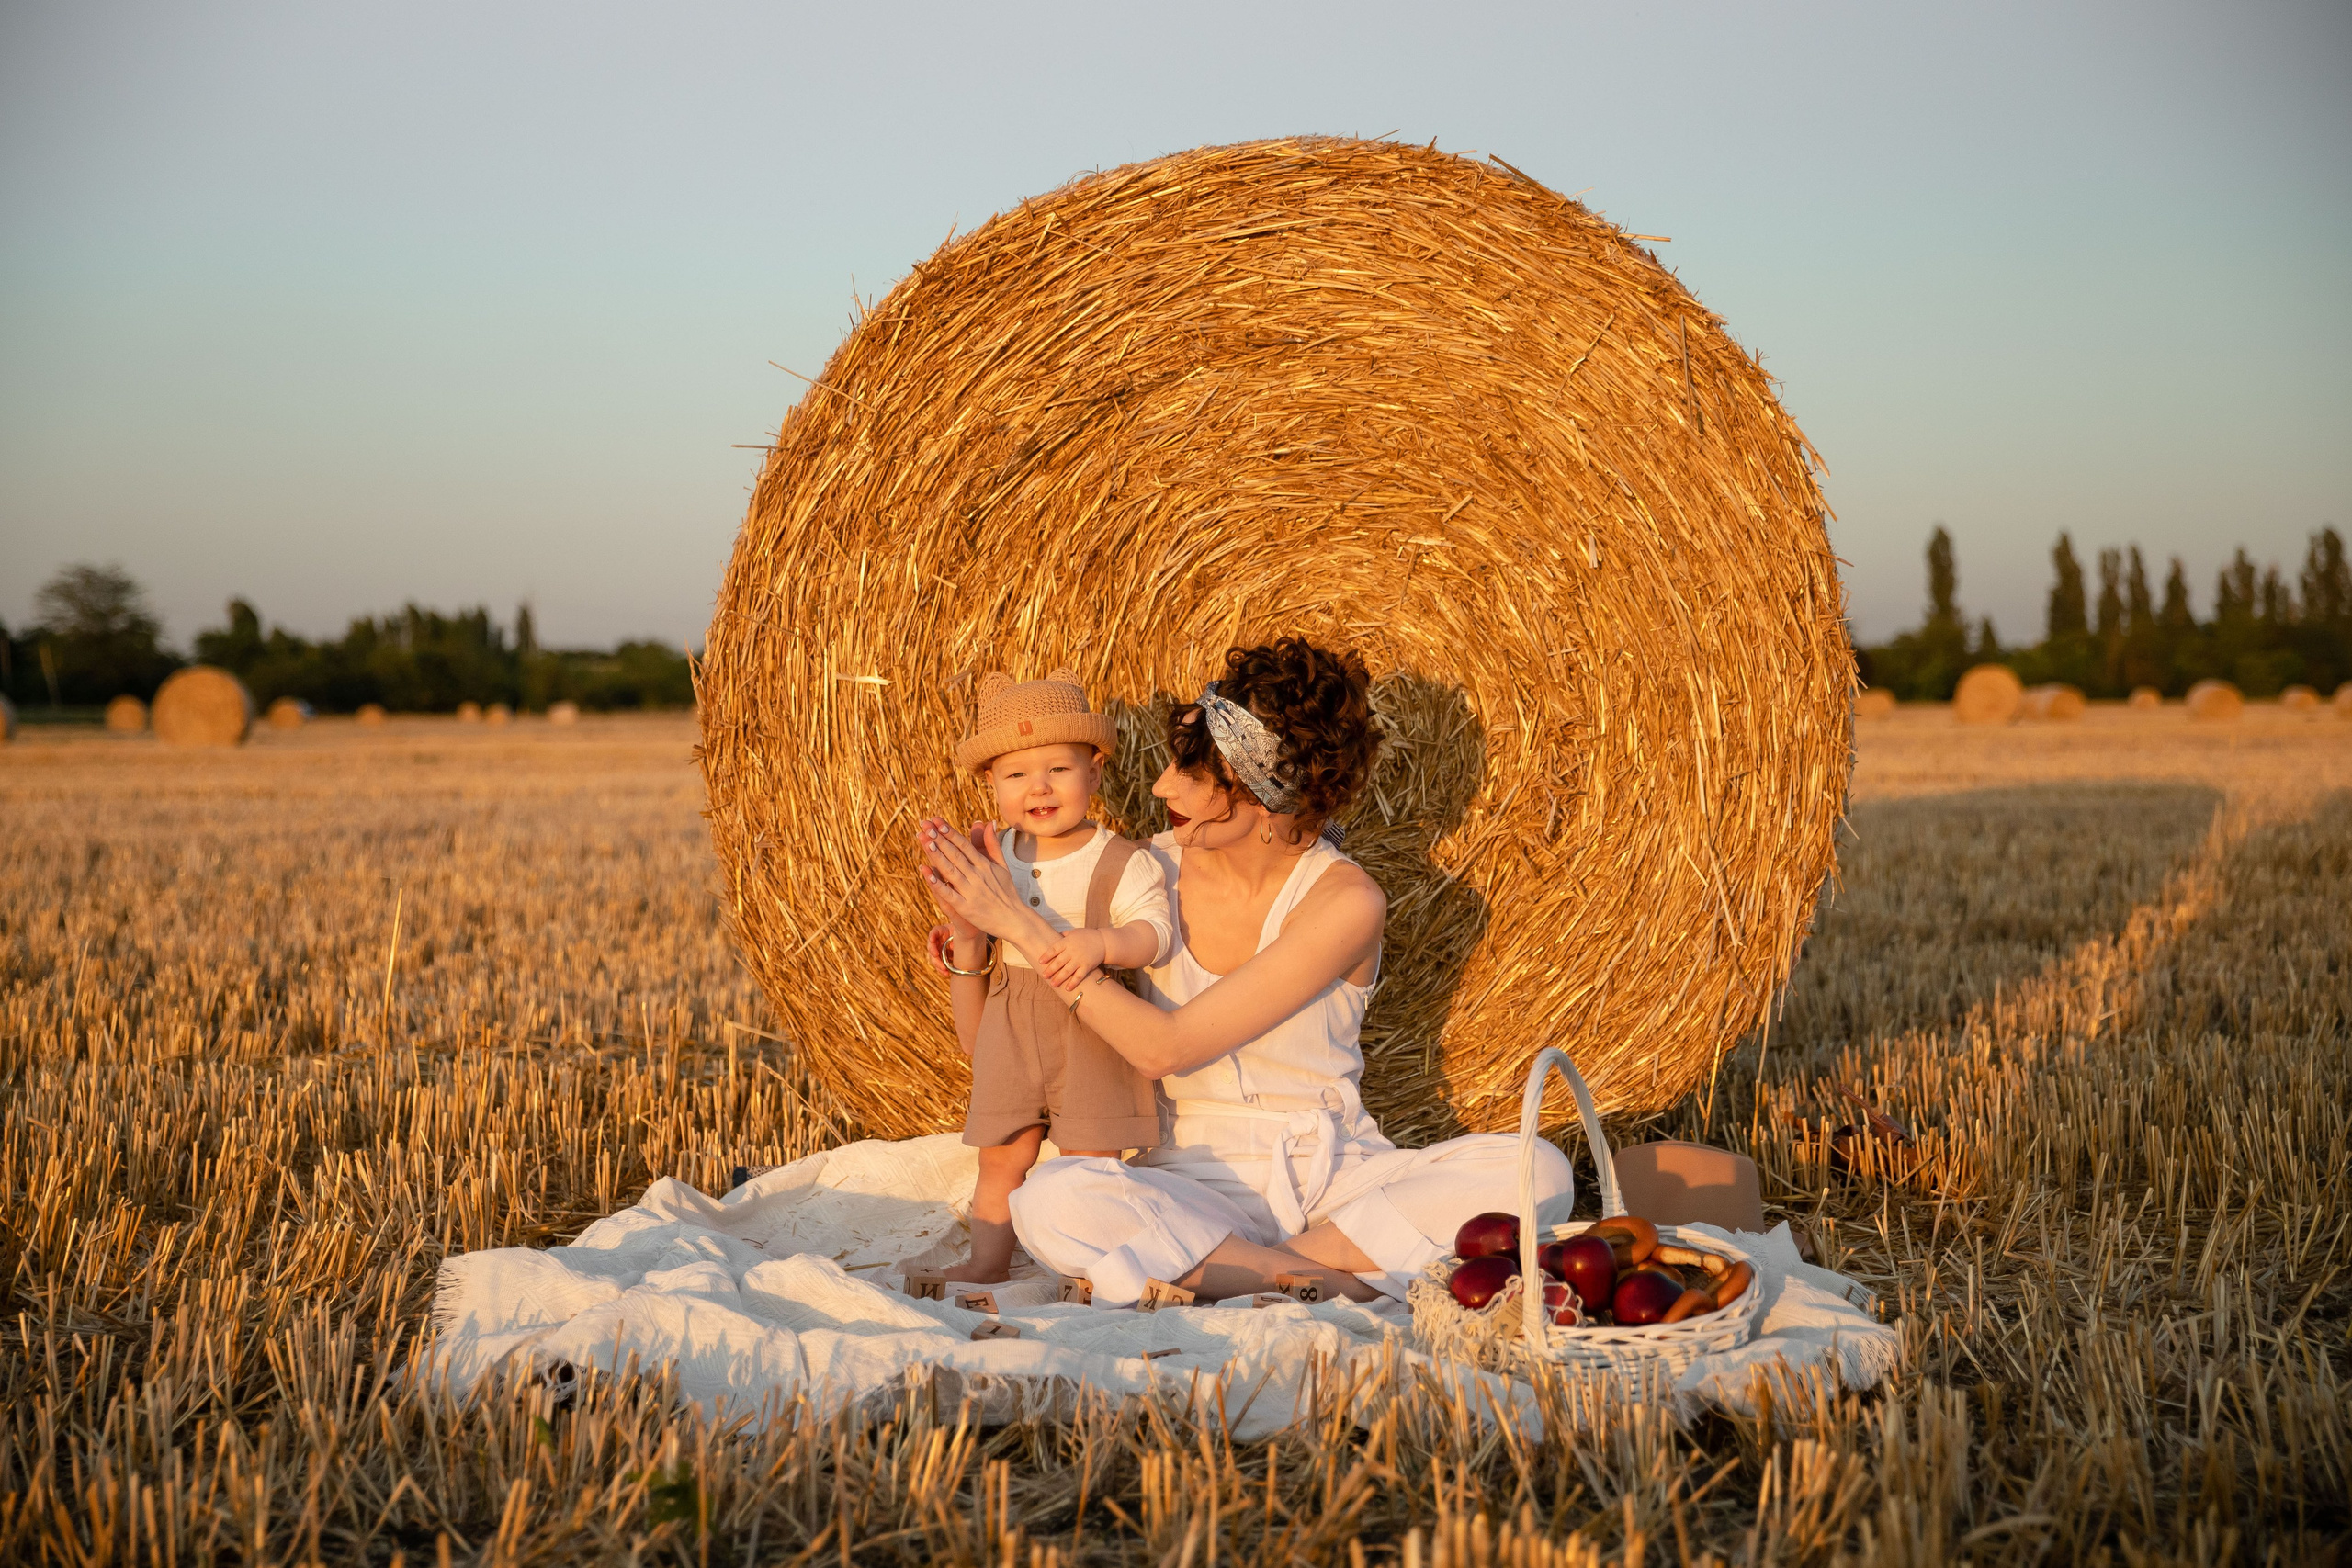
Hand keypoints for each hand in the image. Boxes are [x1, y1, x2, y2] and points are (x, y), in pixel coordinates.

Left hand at [917, 815, 1025, 938]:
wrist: (1013, 920)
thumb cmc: (1007, 892)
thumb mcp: (1002, 866)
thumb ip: (993, 845)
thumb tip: (989, 823)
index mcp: (985, 865)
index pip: (965, 846)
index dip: (951, 833)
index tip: (938, 822)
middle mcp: (977, 876)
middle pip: (955, 855)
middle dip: (940, 839)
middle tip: (926, 826)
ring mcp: (971, 892)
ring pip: (951, 871)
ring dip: (937, 856)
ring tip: (926, 841)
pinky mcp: (965, 907)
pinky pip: (949, 893)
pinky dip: (937, 883)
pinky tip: (926, 872)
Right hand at [925, 923, 982, 977]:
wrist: (974, 940)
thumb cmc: (970, 930)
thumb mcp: (965, 927)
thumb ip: (959, 921)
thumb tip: (956, 919)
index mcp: (944, 930)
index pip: (935, 931)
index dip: (932, 935)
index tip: (932, 939)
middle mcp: (940, 940)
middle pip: (931, 946)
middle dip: (933, 952)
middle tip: (936, 955)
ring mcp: (941, 950)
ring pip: (934, 957)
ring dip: (937, 964)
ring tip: (944, 970)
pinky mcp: (943, 958)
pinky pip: (939, 965)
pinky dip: (942, 970)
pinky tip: (946, 974)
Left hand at [1038, 928, 1107, 989]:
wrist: (1104, 941)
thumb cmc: (1087, 936)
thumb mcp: (1074, 932)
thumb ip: (1063, 935)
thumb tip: (1052, 936)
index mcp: (1067, 942)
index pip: (1054, 949)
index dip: (1046, 956)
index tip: (1040, 962)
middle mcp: (1072, 951)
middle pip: (1059, 962)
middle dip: (1050, 970)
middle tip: (1044, 976)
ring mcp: (1080, 959)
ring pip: (1067, 970)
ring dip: (1059, 978)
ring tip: (1053, 984)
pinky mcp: (1087, 966)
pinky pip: (1079, 976)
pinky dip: (1073, 982)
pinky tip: (1067, 988)